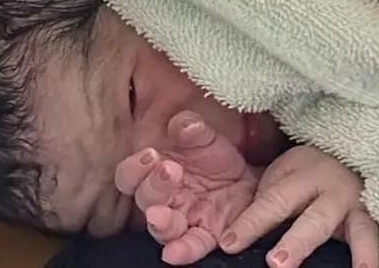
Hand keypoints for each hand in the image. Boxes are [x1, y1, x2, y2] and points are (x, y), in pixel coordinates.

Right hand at [114, 111, 258, 264]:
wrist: (249, 176)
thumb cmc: (216, 157)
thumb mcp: (206, 137)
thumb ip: (192, 128)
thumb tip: (184, 125)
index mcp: (153, 174)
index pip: (129, 176)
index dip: (134, 168)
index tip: (150, 155)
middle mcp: (162, 200)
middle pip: (143, 200)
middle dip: (152, 186)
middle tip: (169, 170)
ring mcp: (182, 220)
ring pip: (161, 228)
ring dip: (159, 222)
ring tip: (159, 215)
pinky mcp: (204, 236)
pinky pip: (190, 247)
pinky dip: (181, 251)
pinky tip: (174, 253)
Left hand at [219, 145, 378, 267]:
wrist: (343, 156)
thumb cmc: (303, 174)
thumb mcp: (281, 176)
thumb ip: (267, 201)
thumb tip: (237, 237)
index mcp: (299, 174)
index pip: (271, 202)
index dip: (250, 224)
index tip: (229, 244)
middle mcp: (330, 187)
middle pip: (312, 219)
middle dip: (295, 243)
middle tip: (276, 264)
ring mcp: (354, 202)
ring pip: (353, 227)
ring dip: (351, 251)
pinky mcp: (371, 216)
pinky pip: (373, 235)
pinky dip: (371, 254)